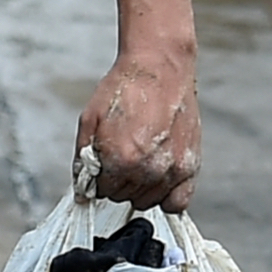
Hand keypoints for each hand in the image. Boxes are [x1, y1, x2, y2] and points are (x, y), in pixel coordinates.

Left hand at [76, 46, 200, 212]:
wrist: (159, 68)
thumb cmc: (124, 89)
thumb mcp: (90, 119)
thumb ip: (83, 159)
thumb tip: (82, 189)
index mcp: (120, 159)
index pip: (102, 191)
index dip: (100, 176)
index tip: (105, 162)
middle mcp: (147, 169)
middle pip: (123, 197)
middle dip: (118, 181)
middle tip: (123, 155)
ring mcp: (171, 170)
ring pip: (147, 201)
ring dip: (140, 187)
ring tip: (141, 160)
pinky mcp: (190, 166)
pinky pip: (178, 203)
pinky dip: (167, 197)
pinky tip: (159, 180)